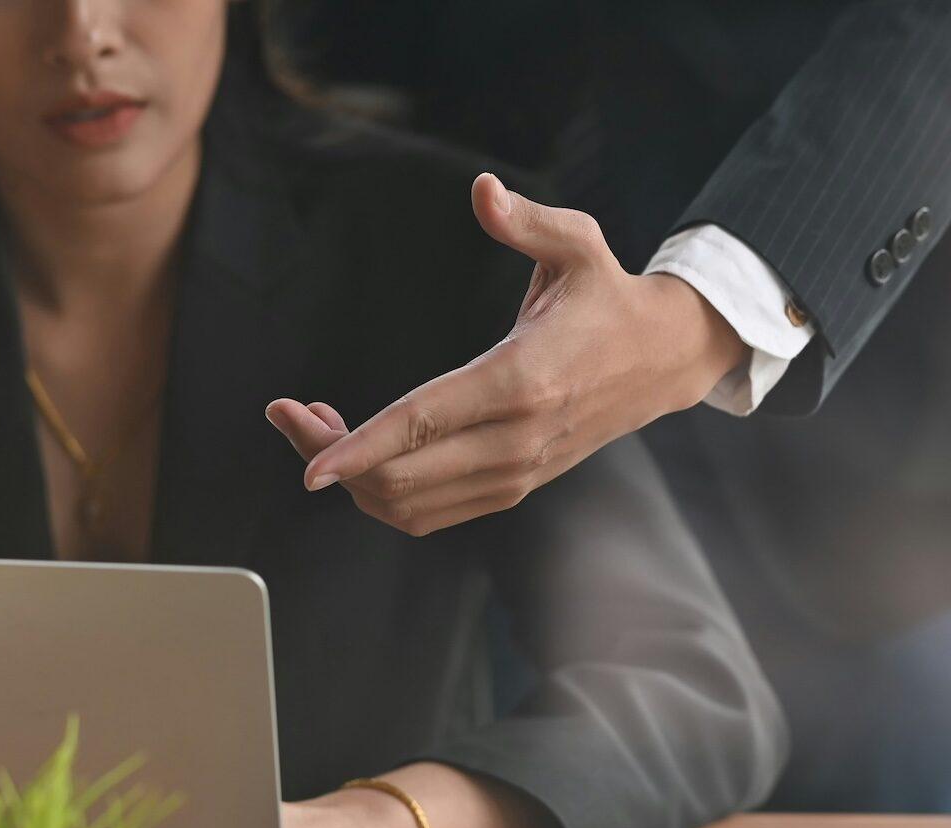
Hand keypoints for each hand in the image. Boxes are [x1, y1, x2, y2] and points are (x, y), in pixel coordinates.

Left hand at [278, 173, 749, 535]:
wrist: (661, 360)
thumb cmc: (609, 297)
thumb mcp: (578, 245)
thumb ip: (527, 221)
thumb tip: (482, 191)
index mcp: (521, 380)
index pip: (423, 422)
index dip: (360, 447)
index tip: (309, 464)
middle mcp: (516, 439)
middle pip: (400, 475)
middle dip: (329, 455)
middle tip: (289, 415)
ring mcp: (514, 473)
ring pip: (408, 504)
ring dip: (353, 477)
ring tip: (322, 428)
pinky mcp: (511, 488)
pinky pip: (430, 513)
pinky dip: (383, 493)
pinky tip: (363, 451)